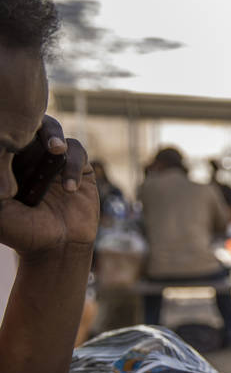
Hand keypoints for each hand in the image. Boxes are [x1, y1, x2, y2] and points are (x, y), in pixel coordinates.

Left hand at [0, 116, 98, 256]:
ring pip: (55, 133)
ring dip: (54, 138)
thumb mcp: (0, 208)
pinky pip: (77, 153)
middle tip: (32, 132)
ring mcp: (55, 162)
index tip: (10, 142)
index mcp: (8, 162)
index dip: (8, 130)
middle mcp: (31, 157)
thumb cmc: (22, 232)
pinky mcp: (80, 169)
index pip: (7, 135)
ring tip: (56, 150)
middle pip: (31, 124)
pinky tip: (69, 188)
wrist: (56, 249)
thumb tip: (0, 157)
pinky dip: (73, 166)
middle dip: (32, 123)